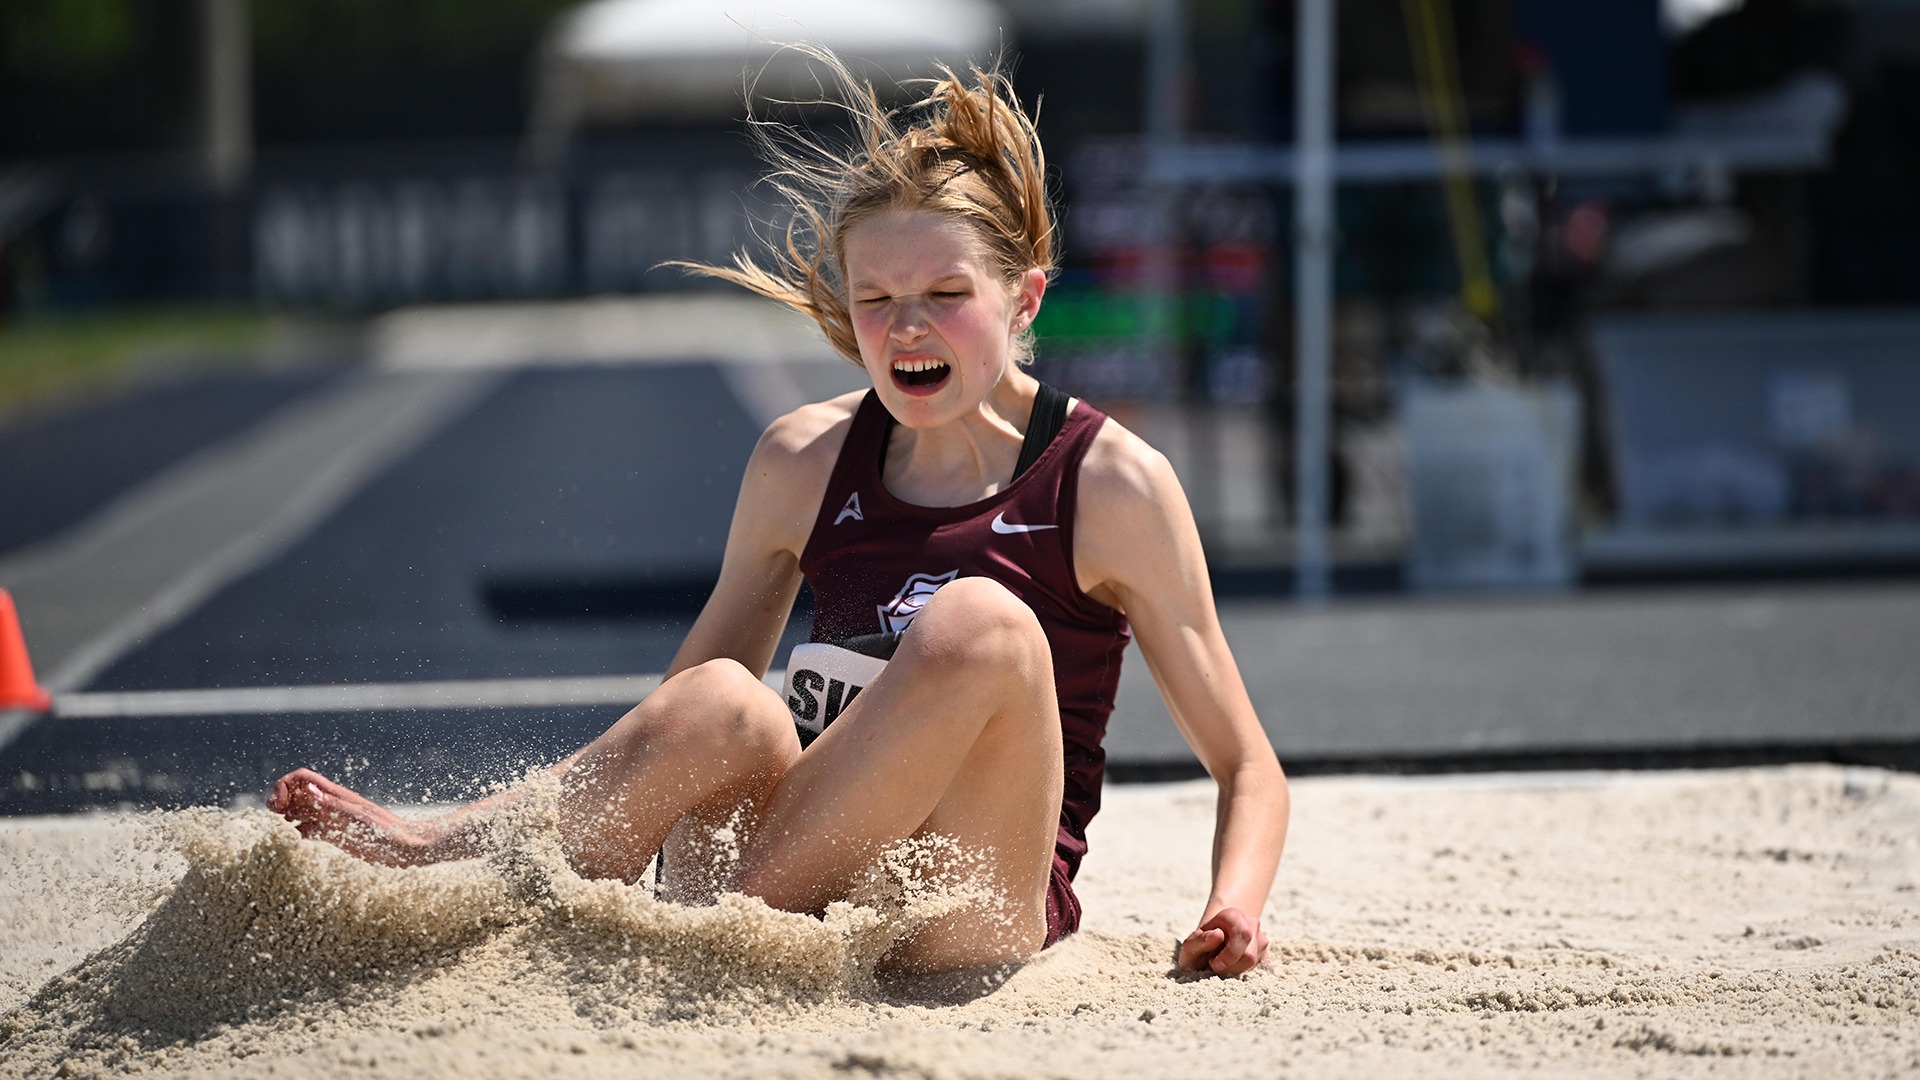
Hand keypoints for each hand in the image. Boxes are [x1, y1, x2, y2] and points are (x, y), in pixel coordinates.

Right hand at [267, 767, 420, 864]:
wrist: (405, 848)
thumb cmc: (385, 833)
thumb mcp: (357, 818)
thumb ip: (332, 805)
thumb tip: (308, 790)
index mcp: (335, 795)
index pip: (302, 778)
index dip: (285, 786)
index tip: (280, 805)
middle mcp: (330, 805)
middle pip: (297, 793)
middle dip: (280, 800)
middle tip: (274, 815)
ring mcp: (332, 820)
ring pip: (301, 811)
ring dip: (286, 815)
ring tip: (279, 828)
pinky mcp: (335, 835)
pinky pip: (310, 830)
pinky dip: (297, 832)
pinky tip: (293, 842)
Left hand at [1178, 907, 1267, 976]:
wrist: (1209, 948)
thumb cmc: (1200, 946)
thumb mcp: (1190, 945)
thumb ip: (1200, 940)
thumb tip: (1218, 935)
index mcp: (1233, 915)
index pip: (1243, 935)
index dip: (1229, 955)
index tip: (1213, 964)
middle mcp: (1251, 923)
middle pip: (1249, 955)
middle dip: (1230, 967)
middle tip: (1215, 966)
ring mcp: (1261, 939)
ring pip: (1254, 963)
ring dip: (1234, 970)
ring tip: (1222, 963)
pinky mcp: (1264, 954)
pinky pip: (1257, 969)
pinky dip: (1242, 972)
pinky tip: (1232, 966)